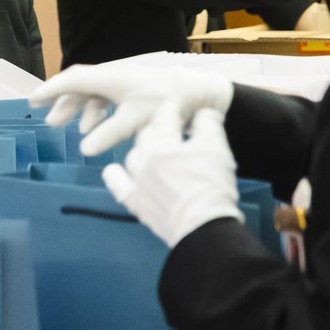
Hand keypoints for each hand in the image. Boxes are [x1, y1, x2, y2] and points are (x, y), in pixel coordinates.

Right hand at [31, 64, 233, 156]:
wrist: (198, 93)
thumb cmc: (168, 103)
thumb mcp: (137, 121)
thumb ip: (109, 134)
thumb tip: (83, 149)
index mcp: (110, 78)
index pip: (72, 81)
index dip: (51, 90)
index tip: (33, 100)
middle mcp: (112, 76)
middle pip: (78, 84)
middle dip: (59, 99)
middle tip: (42, 112)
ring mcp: (121, 81)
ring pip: (90, 92)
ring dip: (75, 108)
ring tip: (61, 124)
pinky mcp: (130, 89)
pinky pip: (102, 97)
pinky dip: (92, 111)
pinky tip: (90, 128)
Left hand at [101, 105, 243, 247]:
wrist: (203, 227)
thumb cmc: (211, 186)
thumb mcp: (217, 149)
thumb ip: (208, 124)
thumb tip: (204, 112)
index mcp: (162, 143)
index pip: (165, 116)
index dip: (172, 107)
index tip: (177, 103)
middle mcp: (143, 159)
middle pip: (147, 135)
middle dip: (158, 128)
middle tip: (170, 127)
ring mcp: (136, 181)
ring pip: (133, 157)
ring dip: (142, 150)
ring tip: (153, 149)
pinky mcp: (135, 202)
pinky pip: (117, 184)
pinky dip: (115, 176)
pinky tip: (113, 171)